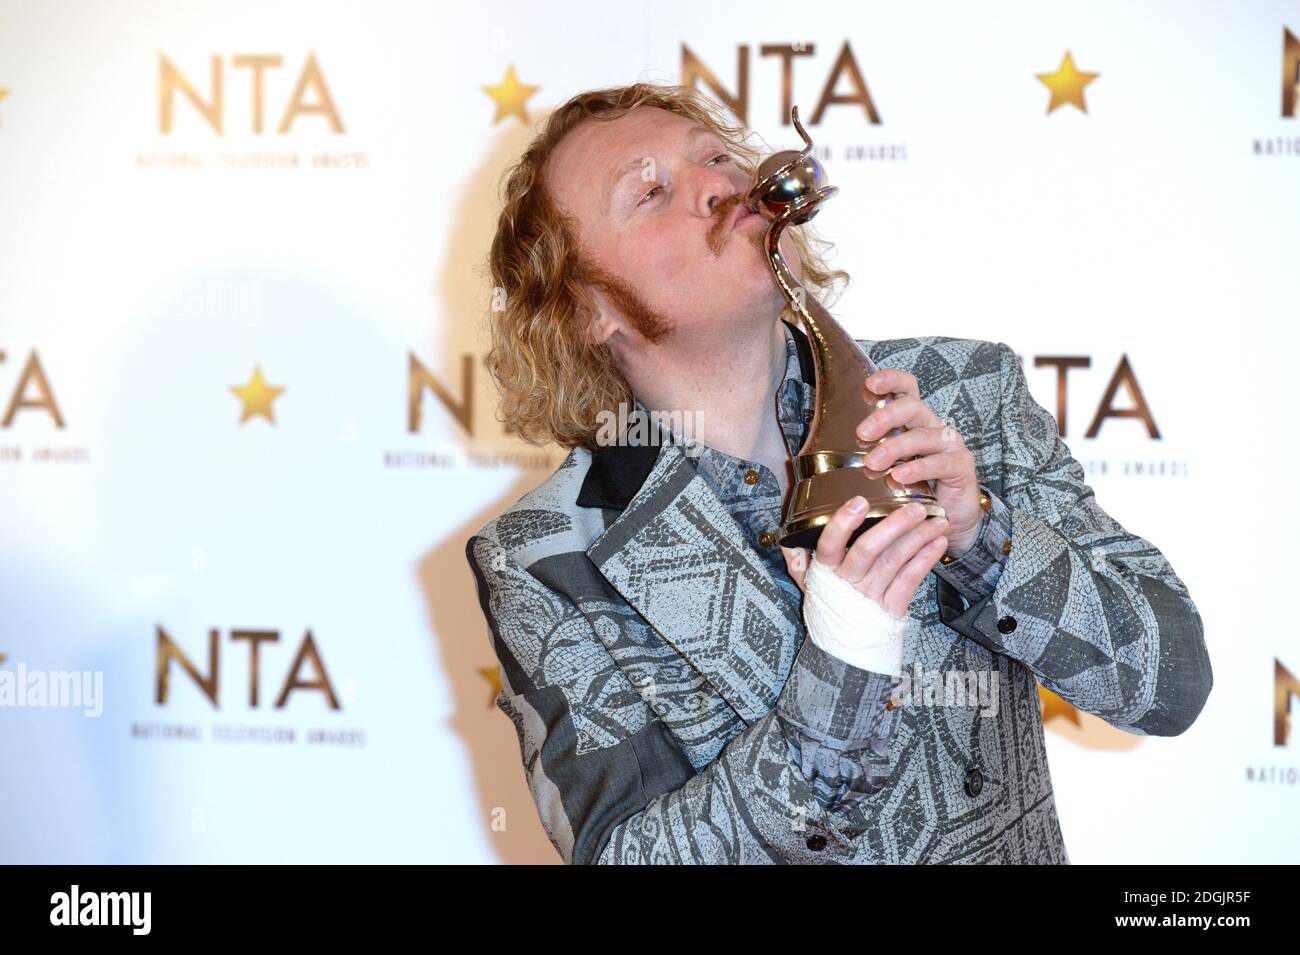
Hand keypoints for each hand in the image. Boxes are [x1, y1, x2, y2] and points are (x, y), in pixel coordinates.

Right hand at [780, 494, 948, 618]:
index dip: (844, 522)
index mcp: (825, 571)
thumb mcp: (807, 582)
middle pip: (869, 550)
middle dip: (894, 525)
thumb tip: (785, 536)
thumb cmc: (829, 603)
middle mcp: (848, 583)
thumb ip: (797, 557)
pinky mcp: (891, 609)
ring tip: (936, 519)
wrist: (844, 651)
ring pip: (894, 561)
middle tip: (914, 507)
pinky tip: (938, 543)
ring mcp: (871, 597)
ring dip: (918, 538)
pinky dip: (926, 560)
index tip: (860, 501)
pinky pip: (911, 581)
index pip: (830, 544)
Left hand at [854, 368, 982, 557]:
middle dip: (885, 416)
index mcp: (915, 421)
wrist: (950, 516)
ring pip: (922, 436)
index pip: (907, 389)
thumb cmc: (916, 487)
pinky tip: (899, 477)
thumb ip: (870, 452)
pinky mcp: (961, 465)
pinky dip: (917, 469)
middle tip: (862, 433)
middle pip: (912, 407)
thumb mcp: (889, 466)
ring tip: (873, 462)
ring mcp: (949, 444)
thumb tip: (829, 449)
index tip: (870, 384)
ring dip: (895, 448)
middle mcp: (933, 426)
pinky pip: (939, 463)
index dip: (891, 380)